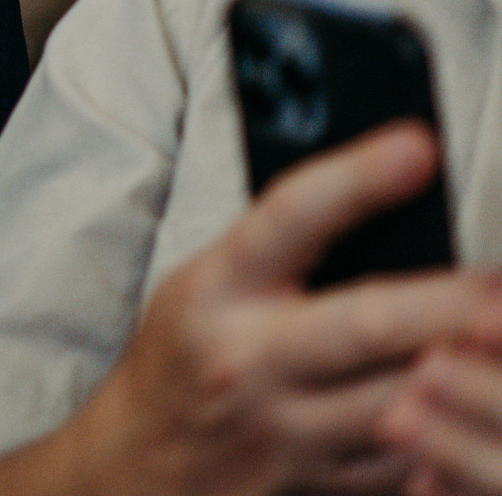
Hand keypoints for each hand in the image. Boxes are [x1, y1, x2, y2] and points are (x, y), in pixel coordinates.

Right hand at [75, 123, 501, 495]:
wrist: (139, 461)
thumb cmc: (183, 356)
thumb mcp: (205, 280)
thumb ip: (282, 251)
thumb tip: (379, 199)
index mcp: (215, 288)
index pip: (288, 219)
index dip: (357, 179)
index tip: (418, 146)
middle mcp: (247, 357)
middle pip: (367, 324)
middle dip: (451, 303)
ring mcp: (283, 429)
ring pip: (400, 404)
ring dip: (468, 376)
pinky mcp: (315, 482)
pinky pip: (402, 467)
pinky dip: (447, 439)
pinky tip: (474, 413)